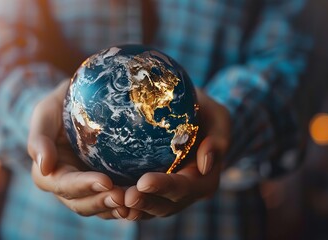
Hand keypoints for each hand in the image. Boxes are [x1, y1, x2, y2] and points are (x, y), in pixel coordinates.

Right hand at [27, 80, 127, 218]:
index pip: (63, 185)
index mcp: (47, 173)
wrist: (80, 102)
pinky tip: (141, 203)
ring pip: (98, 208)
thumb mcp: (45, 113)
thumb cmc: (60, 105)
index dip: (83, 186)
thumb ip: (39, 139)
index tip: (105, 181)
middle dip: (102, 202)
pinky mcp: (105, 187)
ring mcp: (86, 189)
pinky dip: (125, 206)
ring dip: (115, 208)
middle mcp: (66, 186)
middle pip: (81, 203)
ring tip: (133, 204)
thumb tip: (44, 166)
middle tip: (124, 197)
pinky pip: (113, 204)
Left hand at [124, 89, 230, 219]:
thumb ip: (218, 138)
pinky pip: (140, 202)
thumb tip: (205, 162)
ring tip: (114, 200)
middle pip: (166, 204)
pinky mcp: (153, 191)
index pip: (186, 187)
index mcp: (205, 179)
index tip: (143, 181)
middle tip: (124, 197)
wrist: (191, 115)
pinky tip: (109, 198)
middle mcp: (187, 193)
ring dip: (133, 208)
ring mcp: (169, 195)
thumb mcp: (218, 118)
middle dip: (145, 202)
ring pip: (151, 208)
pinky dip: (126, 204)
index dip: (165, 187)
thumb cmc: (205, 113)